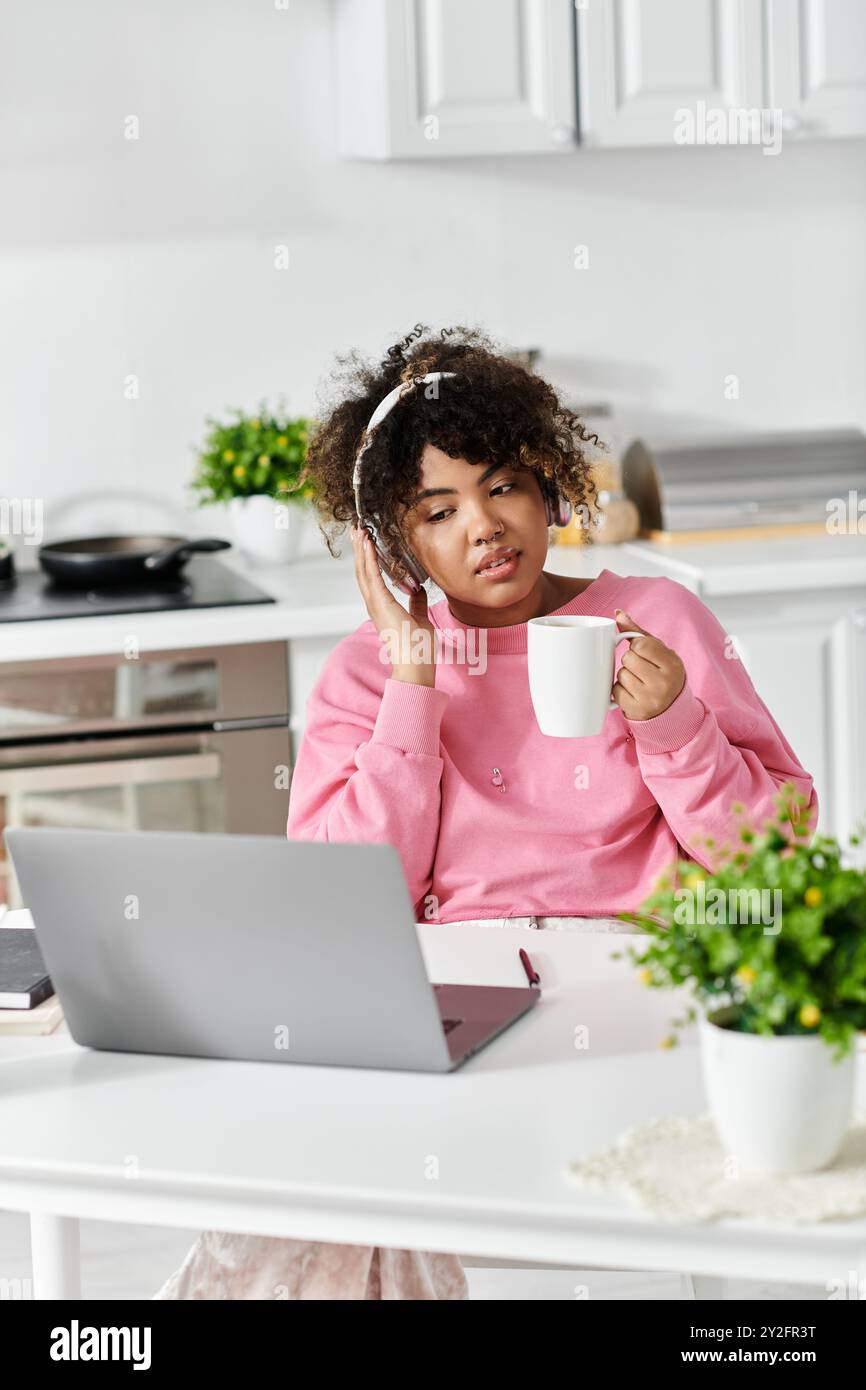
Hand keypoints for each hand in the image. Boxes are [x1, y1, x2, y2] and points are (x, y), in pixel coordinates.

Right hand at [351, 525, 436, 685]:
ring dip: (361, 551)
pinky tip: (368, 545)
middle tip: (357, 532)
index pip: (372, 579)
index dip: (368, 560)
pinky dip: (369, 560)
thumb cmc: (418, 649)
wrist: (415, 665)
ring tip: (359, 532)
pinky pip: (373, 578)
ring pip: (364, 572)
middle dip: (360, 551)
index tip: (366, 544)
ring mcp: (376, 605)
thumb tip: (419, 589)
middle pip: (363, 572)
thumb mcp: (420, 618)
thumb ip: (417, 603)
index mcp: (383, 608)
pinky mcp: (381, 605)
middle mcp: (375, 605)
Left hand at [611, 608, 684, 719]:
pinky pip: (615, 691)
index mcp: (673, 664)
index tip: (644, 653)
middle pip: (628, 658)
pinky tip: (633, 692)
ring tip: (639, 682)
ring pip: (621, 674)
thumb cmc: (662, 673)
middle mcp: (664, 683)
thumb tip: (618, 614)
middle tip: (642, 670)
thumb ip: (638, 632)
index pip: (641, 644)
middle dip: (631, 661)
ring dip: (625, 676)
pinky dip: (620, 690)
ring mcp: (650, 699)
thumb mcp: (659, 651)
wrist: (670, 708)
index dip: (637, 646)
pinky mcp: (637, 711)